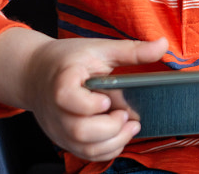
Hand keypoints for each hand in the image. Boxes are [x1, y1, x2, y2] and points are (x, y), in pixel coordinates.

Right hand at [0, 29, 167, 160]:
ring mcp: (59, 128)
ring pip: (85, 148)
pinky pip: (86, 154)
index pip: (67, 98)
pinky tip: (120, 134)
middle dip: (110, 128)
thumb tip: (163, 45)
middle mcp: (57, 110)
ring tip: (129, 126)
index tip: (108, 99)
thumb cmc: (69, 59)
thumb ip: (131, 50)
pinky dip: (107, 150)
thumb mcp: (99, 48)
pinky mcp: (64, 139)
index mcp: (62, 82)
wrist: (35, 73)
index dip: (90, 104)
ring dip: (113, 142)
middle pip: (79, 131)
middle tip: (126, 115)